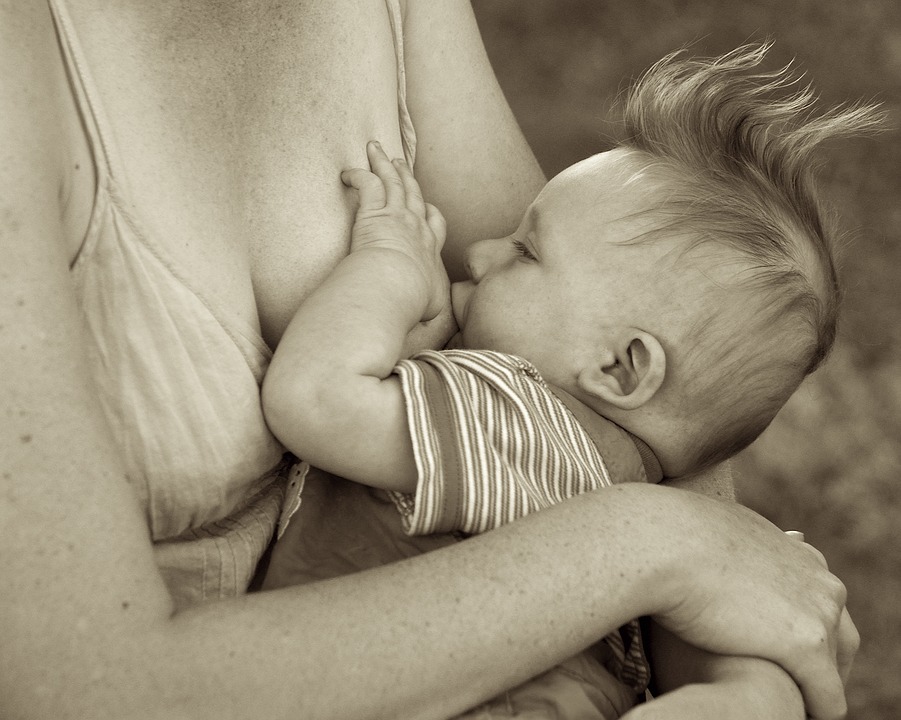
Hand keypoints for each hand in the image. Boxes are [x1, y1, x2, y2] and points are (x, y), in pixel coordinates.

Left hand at [341, 141, 449, 320]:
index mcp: (430, 248)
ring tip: (376, 148)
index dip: (428, 211)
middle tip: (400, 162)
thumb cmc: (411, 300)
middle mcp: (416, 226)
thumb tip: (426, 313)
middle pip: (413, 193)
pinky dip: (358, 173)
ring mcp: (395, 215)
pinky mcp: (373, 212)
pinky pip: (366, 183)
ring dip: (384, 163)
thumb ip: (428, 303)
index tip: (425, 206)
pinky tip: (346, 171)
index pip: (434, 222)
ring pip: (392, 181)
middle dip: (406, 176)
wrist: (397, 286)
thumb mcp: (429, 305)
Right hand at [627, 488, 857, 719]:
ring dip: (815, 688)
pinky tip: (780, 716)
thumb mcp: (706, 536)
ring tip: (784, 703)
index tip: (767, 641)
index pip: (815, 595)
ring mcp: (818, 612)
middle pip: (838, 632)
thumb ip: (718, 550)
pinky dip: (812, 711)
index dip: (792, 622)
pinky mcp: (806, 646)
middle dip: (816, 659)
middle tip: (784, 680)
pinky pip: (828, 699)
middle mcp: (817, 578)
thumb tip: (690, 551)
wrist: (664, 541)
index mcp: (794, 551)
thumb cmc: (668, 539)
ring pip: (836, 666)